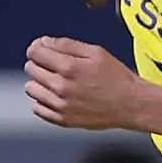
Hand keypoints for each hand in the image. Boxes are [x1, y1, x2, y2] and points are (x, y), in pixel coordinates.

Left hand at [25, 37, 147, 130]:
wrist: (131, 105)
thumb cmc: (116, 77)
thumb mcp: (96, 52)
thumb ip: (67, 45)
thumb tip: (44, 42)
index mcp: (69, 67)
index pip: (35, 52)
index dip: (38, 47)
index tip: (44, 49)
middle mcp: (61, 87)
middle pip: (30, 69)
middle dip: (40, 63)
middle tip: (55, 65)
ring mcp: (60, 105)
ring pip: (31, 88)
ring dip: (40, 82)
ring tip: (57, 82)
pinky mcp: (62, 120)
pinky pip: (38, 108)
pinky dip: (44, 101)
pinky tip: (58, 97)